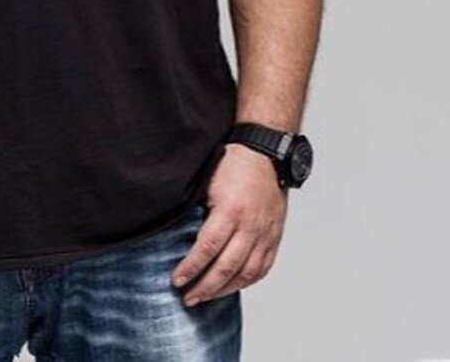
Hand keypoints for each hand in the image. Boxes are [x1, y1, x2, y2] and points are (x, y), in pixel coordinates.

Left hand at [170, 143, 288, 305]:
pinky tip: (232, 286)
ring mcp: (265, 233)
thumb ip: (196, 209)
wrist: (265, 152)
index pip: (208, 248)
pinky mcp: (274, 237)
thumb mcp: (207, 182)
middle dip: (205, 286)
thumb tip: (175, 232)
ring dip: (225, 289)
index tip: (177, 281)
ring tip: (206, 296)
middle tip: (188, 297)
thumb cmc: (232, 163)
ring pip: (246, 273)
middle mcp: (250, 226)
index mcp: (230, 210)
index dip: (191, 268)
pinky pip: (262, 268)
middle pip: (226, 267)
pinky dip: (246, 282)